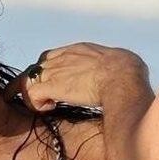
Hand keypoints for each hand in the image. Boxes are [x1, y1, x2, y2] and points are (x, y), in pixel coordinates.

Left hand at [8, 43, 145, 112]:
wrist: (123, 77)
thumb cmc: (129, 73)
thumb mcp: (121, 62)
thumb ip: (115, 66)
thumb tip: (130, 70)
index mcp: (79, 50)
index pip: (51, 56)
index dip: (49, 71)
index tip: (55, 85)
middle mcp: (63, 57)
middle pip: (36, 68)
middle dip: (36, 84)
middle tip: (42, 99)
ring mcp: (56, 71)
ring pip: (28, 80)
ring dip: (33, 96)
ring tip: (44, 106)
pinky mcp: (53, 86)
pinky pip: (31, 94)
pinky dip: (35, 103)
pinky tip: (49, 109)